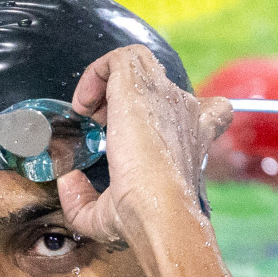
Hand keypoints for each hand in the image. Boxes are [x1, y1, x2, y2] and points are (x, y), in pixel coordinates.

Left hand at [57, 45, 232, 248]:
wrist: (159, 210)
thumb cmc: (143, 217)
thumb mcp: (108, 213)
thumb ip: (85, 199)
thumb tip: (68, 181)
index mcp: (193, 138)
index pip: (209, 111)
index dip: (174, 112)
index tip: (143, 130)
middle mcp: (186, 112)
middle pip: (158, 85)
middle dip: (124, 99)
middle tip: (99, 126)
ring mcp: (165, 96)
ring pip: (138, 63)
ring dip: (106, 81)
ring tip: (87, 111)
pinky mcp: (139, 87)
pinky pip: (119, 59)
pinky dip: (95, 73)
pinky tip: (82, 105)